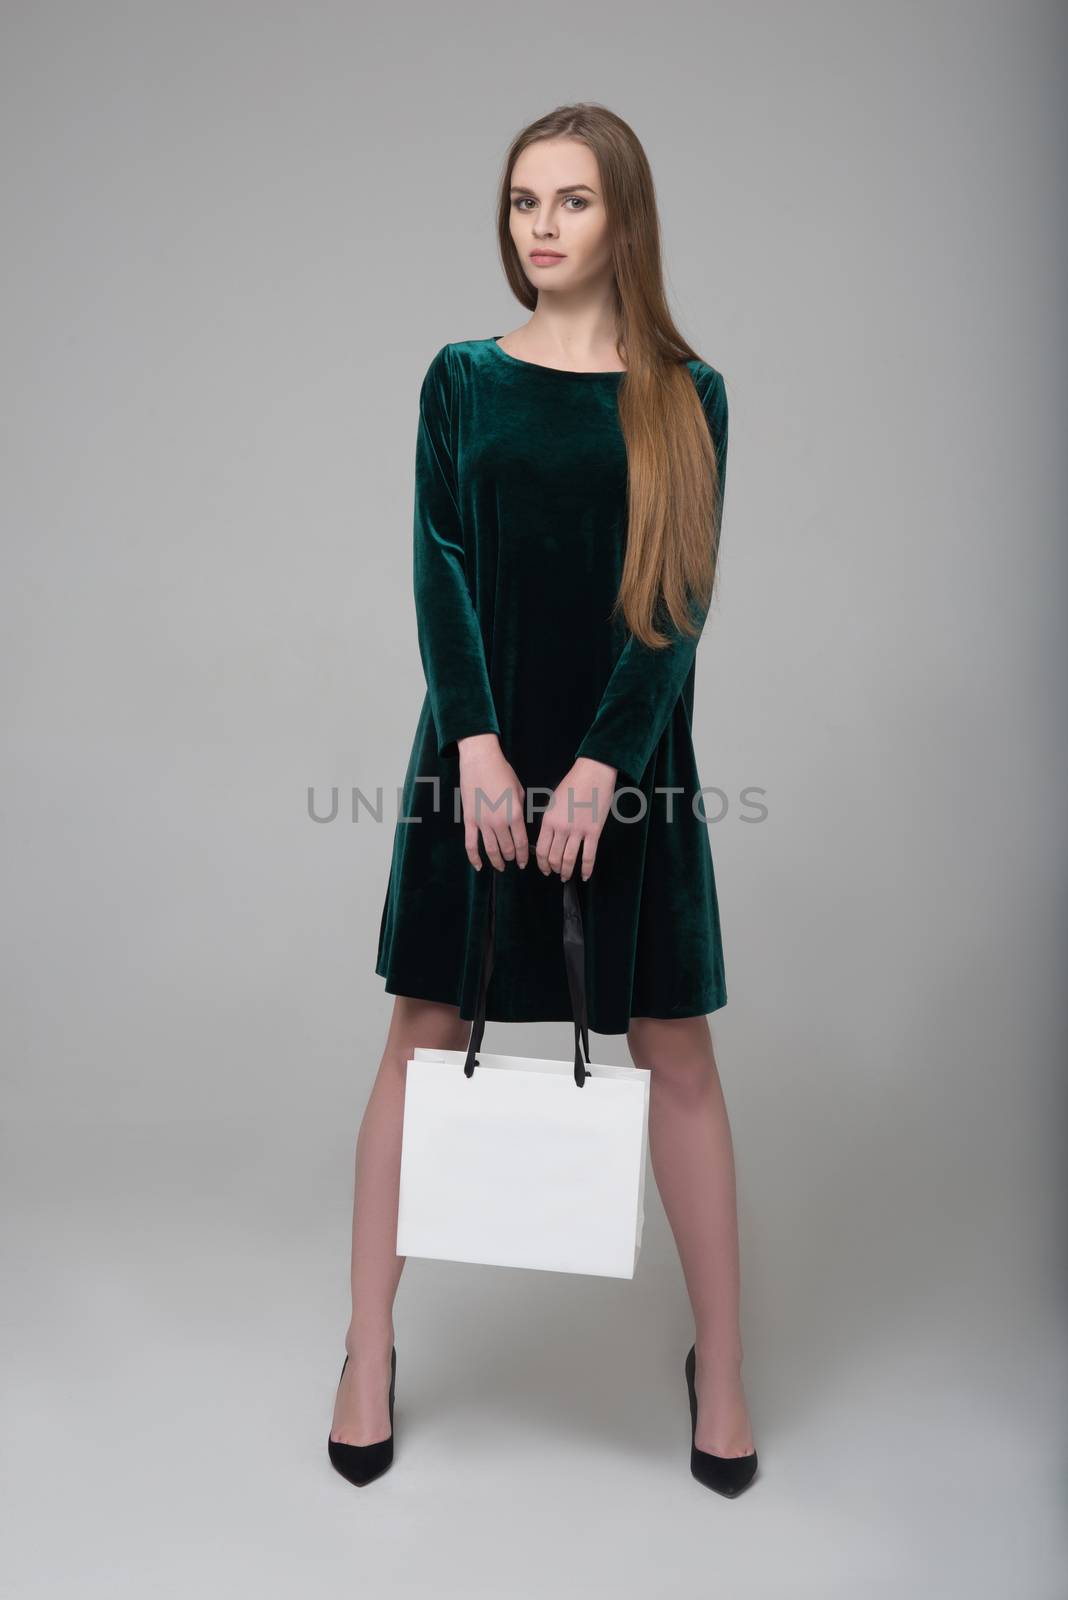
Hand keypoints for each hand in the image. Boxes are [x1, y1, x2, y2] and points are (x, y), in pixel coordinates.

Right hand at [456, 733, 529, 872]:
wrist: (480, 761)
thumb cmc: (502, 772)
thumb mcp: (519, 791)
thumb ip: (520, 810)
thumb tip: (519, 825)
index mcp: (515, 814)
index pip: (522, 842)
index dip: (524, 855)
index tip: (525, 862)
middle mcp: (499, 822)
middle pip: (507, 848)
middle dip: (512, 858)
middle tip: (514, 861)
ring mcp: (483, 822)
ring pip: (490, 850)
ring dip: (496, 861)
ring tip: (501, 866)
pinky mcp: (469, 820)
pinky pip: (470, 844)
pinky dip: (474, 858)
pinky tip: (478, 866)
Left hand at [535, 757, 616, 881]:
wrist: (593, 774)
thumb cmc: (573, 784)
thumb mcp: (553, 802)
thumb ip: (550, 821)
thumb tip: (549, 838)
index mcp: (548, 820)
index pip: (541, 849)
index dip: (541, 863)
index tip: (543, 868)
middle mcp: (561, 828)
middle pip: (554, 857)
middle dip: (553, 869)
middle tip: (554, 873)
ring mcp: (578, 831)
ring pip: (569, 860)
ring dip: (566, 871)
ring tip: (566, 876)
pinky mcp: (594, 832)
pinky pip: (588, 856)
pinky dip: (586, 869)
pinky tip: (584, 875)